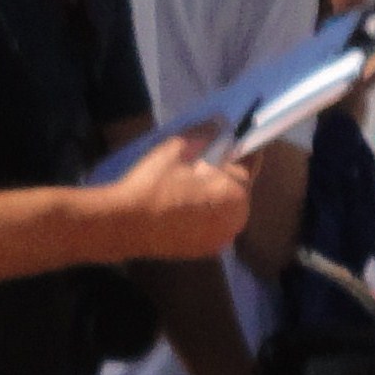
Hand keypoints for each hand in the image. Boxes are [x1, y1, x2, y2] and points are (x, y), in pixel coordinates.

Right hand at [96, 132, 254, 261]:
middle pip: (237, 190)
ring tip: (191, 188)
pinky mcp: (203, 251)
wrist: (125, 224)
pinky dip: (204, 216)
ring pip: (225, 210)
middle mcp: (235, 220)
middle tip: (203, 166)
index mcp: (236, 193)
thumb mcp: (178, 148)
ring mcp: (219, 239)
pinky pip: (212, 226)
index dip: (238, 151)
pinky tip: (184, 208)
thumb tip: (219, 123)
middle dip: (225, 177)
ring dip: (215, 198)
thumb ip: (205, 134)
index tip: (230, 143)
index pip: (249, 164)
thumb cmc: (154, 184)